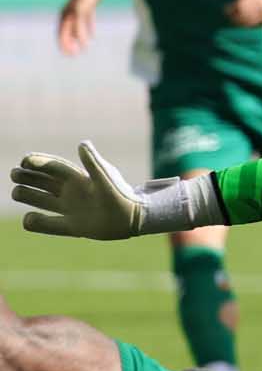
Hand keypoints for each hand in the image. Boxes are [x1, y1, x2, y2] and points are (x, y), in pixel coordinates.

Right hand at [11, 142, 144, 238]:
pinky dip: (37, 223)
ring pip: (42, 200)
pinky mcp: (74, 226)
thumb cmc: (121, 194)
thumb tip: (82, 144)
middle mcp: (72, 192)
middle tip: (15, 174)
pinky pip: (50, 225)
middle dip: (27, 177)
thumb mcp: (105, 177)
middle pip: (42, 182)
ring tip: (16, 192)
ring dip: (27, 195)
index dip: (38, 162)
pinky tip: (28, 219)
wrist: (135, 217)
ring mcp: (71, 209)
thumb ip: (92, 163)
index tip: (24, 160)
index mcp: (78, 178)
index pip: (52, 167)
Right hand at [57, 0, 98, 55]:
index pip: (62, 34)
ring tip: (83, 49)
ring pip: (76, 28)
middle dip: (69, 44)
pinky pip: (87, 21)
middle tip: (74, 55)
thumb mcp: (82, 12)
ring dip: (78, 38)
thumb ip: (80, 27)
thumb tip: (82, 42)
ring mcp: (78, 10)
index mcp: (65, 15)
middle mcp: (69, 14)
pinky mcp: (88, 7)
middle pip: (67, 32)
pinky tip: (92, 37)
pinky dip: (88, 29)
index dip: (64, 45)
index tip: (68, 55)